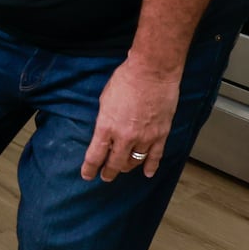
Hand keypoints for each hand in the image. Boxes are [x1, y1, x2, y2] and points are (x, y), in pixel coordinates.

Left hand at [81, 57, 181, 181]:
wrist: (152, 72)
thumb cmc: (126, 80)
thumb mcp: (105, 99)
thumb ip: (105, 119)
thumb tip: (105, 131)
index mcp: (106, 126)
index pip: (95, 155)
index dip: (90, 168)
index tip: (87, 175)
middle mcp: (124, 136)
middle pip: (115, 163)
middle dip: (109, 172)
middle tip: (105, 176)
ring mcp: (144, 137)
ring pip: (134, 162)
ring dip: (127, 168)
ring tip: (123, 169)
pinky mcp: (161, 134)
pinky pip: (155, 156)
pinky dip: (151, 166)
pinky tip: (148, 173)